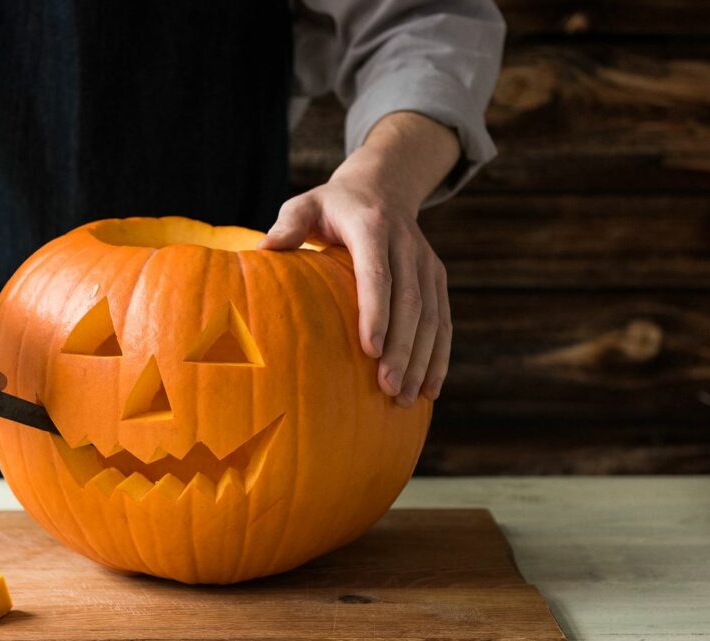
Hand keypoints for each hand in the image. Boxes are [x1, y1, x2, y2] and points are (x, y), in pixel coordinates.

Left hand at [259, 111, 458, 405]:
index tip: (370, 350)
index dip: (376, 312)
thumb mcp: (306, 205)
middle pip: (409, 302)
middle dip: (401, 348)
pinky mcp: (437, 279)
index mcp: (372, 227)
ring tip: (403, 397)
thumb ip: (288, 225)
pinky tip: (430, 390)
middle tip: (386, 387)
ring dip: (421, 360)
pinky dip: (439, 357)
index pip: (377, 273)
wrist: (383, 187)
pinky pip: (444, 321)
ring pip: (432, 316)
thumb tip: (264, 250)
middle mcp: (406, 244)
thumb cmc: (332, 206)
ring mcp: (426, 263)